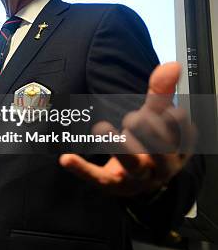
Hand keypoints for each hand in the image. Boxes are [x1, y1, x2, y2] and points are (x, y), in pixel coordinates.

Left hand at [60, 62, 195, 196]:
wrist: (140, 179)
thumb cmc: (149, 142)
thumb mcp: (156, 117)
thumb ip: (161, 92)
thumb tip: (171, 65)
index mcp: (178, 148)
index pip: (182, 134)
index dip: (173, 122)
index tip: (166, 111)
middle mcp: (161, 166)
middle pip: (161, 151)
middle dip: (149, 132)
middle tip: (133, 118)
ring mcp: (137, 178)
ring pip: (133, 166)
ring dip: (118, 146)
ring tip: (102, 128)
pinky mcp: (112, 184)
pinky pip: (97, 178)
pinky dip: (81, 169)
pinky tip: (67, 159)